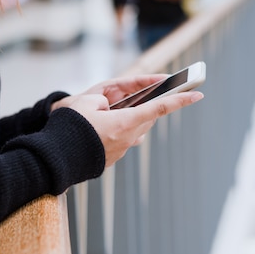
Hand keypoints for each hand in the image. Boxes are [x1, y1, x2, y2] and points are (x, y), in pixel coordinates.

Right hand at [53, 76, 203, 166]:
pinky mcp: (111, 158)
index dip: (180, 100)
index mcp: (124, 123)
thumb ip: (104, 101)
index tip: (198, 95)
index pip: (159, 108)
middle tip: (157, 96)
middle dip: (151, 107)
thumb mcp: (86, 102)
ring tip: (120, 111)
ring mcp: (120, 150)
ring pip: (135, 130)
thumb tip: (110, 110)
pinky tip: (104, 127)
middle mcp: (127, 138)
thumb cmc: (70, 126)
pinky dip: (119, 130)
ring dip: (133, 119)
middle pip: (147, 118)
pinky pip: (122, 140)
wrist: (56, 157)